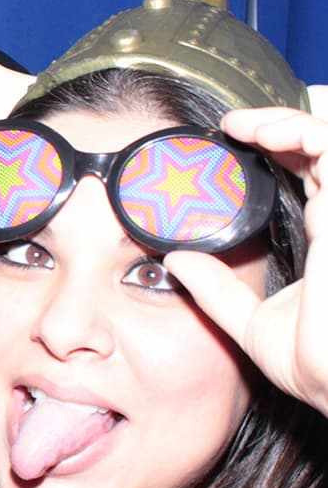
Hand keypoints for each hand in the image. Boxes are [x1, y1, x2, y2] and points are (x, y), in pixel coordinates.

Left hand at [165, 106, 327, 416]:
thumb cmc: (318, 365)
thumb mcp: (252, 325)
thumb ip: (216, 291)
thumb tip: (174, 263)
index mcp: (325, 238)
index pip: (309, 174)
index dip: (278, 148)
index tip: (229, 139)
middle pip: (321, 150)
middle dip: (280, 126)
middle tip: (235, 124)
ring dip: (291, 122)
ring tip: (248, 125)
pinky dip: (307, 132)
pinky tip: (268, 135)